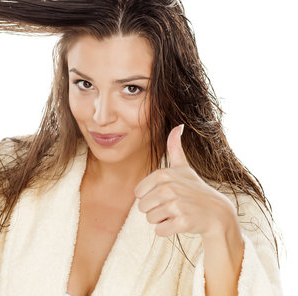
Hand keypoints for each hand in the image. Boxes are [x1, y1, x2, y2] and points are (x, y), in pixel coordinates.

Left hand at [133, 124, 237, 239]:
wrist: (217, 213)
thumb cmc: (195, 190)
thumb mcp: (184, 168)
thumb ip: (175, 148)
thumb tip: (178, 125)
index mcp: (163, 174)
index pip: (138, 193)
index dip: (150, 197)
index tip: (166, 195)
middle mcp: (168, 188)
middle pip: (142, 207)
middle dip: (155, 210)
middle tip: (173, 206)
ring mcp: (176, 205)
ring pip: (150, 219)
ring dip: (162, 220)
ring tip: (177, 213)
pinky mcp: (182, 222)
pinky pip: (160, 231)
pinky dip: (168, 230)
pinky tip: (181, 223)